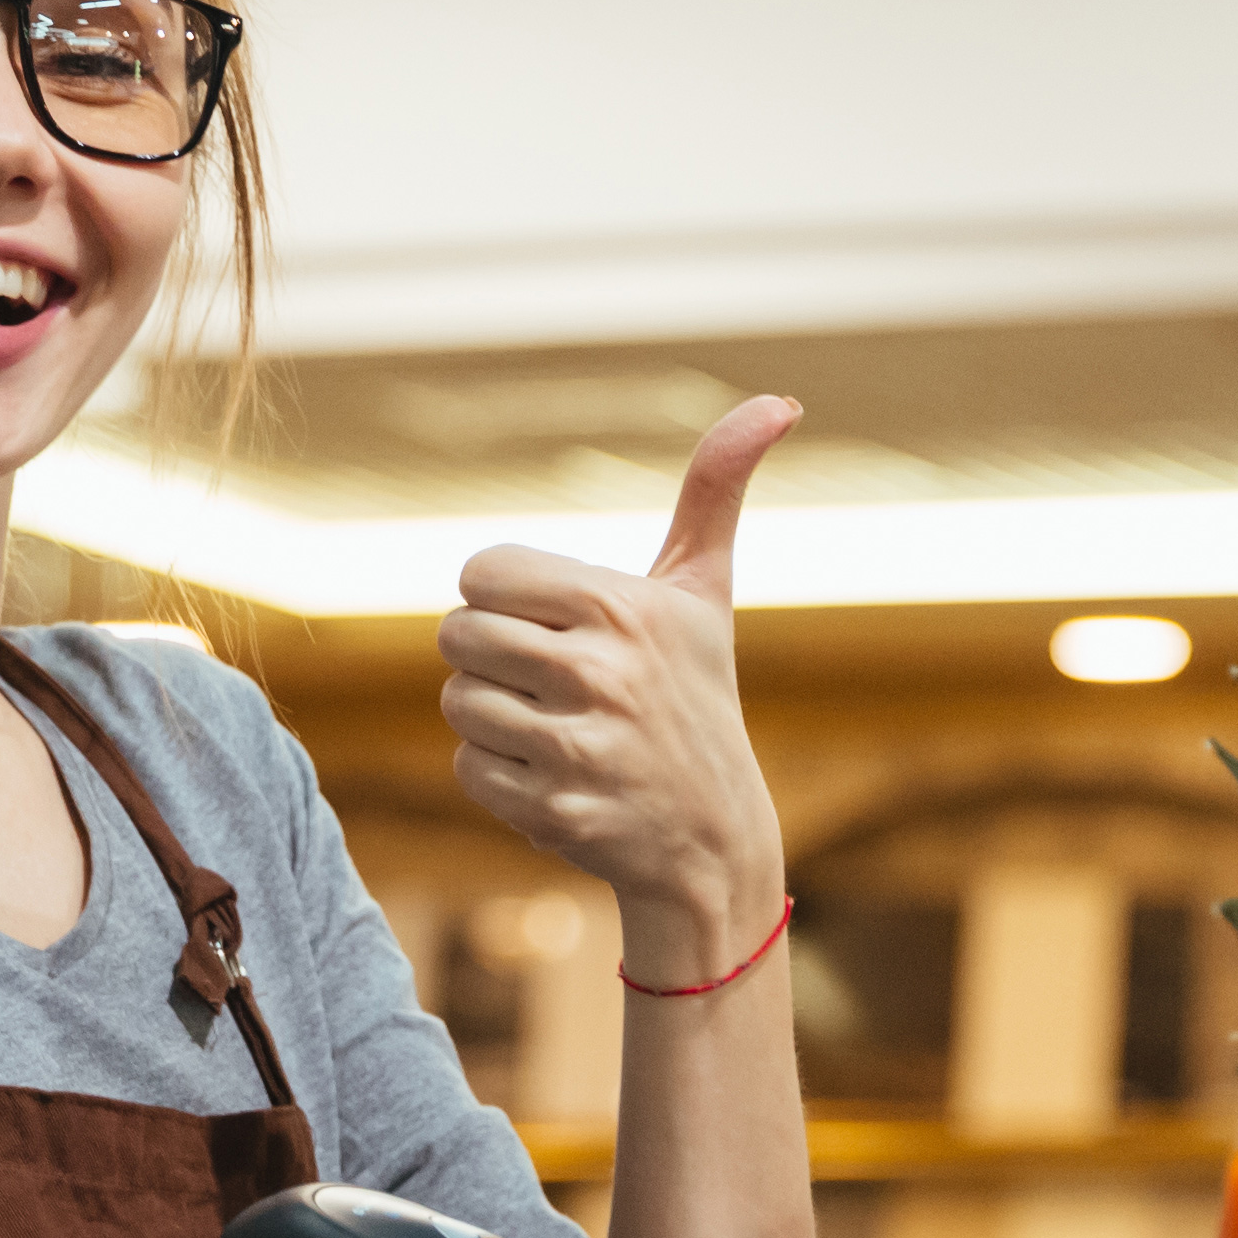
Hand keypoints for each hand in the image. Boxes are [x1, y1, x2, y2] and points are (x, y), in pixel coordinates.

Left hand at [440, 396, 798, 979]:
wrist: (714, 836)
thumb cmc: (696, 695)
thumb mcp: (703, 592)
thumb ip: (717, 489)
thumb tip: (779, 401)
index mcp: (623, 607)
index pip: (482, 573)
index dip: (504, 598)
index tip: (551, 622)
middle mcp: (600, 674)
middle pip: (457, 636)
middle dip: (492, 659)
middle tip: (549, 681)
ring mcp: (578, 747)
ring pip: (458, 703)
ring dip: (494, 718)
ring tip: (557, 729)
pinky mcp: (555, 809)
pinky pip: (468, 768)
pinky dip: (498, 777)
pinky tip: (555, 777)